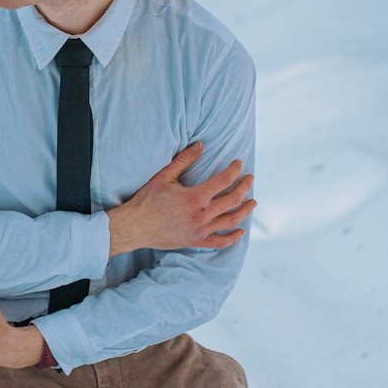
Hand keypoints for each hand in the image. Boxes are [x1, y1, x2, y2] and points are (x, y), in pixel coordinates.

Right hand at [108, 141, 255, 253]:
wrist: (136, 226)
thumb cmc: (147, 200)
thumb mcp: (164, 176)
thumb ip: (184, 159)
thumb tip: (200, 144)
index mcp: (195, 197)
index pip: (223, 180)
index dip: (234, 170)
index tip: (239, 164)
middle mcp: (202, 215)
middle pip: (233, 200)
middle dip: (244, 187)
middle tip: (250, 179)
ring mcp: (200, 230)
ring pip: (231, 221)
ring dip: (245, 211)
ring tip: (252, 202)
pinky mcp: (196, 241)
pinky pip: (220, 242)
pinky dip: (233, 237)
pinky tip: (240, 231)